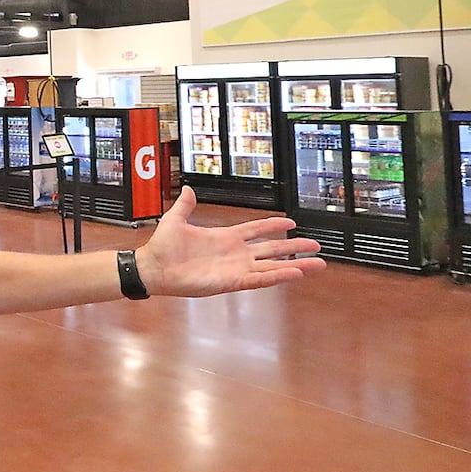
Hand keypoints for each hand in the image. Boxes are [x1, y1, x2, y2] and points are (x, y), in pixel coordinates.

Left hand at [137, 187, 324, 296]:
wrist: (153, 267)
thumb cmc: (162, 247)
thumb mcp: (175, 219)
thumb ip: (185, 205)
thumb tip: (188, 189)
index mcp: (224, 237)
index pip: (256, 229)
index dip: (273, 225)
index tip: (290, 222)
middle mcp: (234, 253)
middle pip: (272, 248)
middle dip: (294, 246)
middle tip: (316, 244)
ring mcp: (235, 268)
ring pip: (272, 265)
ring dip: (295, 265)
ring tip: (317, 263)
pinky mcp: (232, 281)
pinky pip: (260, 279)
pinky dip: (278, 276)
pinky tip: (295, 272)